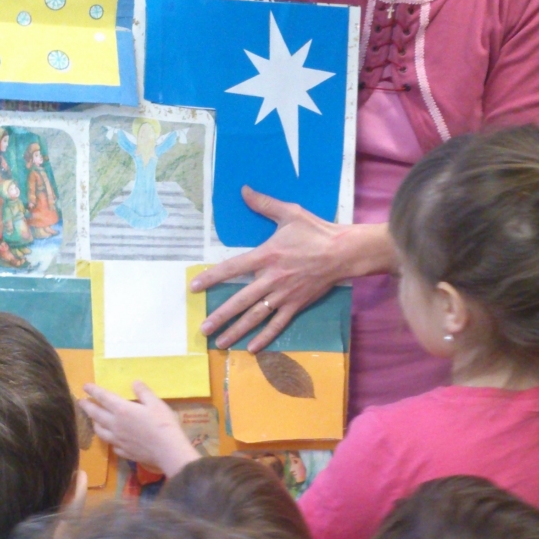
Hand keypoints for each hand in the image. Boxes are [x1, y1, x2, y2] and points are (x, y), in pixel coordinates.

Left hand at [79, 381, 198, 476]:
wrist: (167, 451)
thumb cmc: (163, 424)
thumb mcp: (156, 403)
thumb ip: (143, 392)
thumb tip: (134, 382)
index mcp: (122, 410)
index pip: (103, 397)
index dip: (93, 390)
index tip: (85, 386)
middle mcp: (115, 424)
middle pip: (96, 414)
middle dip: (87, 407)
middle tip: (81, 402)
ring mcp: (117, 440)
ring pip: (100, 431)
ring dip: (94, 423)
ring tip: (93, 420)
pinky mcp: (123, 451)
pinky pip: (111, 445)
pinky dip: (109, 439)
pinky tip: (111, 439)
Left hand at [192, 186, 350, 350]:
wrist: (344, 253)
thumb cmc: (316, 232)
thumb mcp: (290, 213)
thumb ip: (264, 204)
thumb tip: (243, 190)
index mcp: (267, 256)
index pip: (232, 268)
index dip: (212, 277)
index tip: (194, 287)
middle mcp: (271, 279)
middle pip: (240, 301)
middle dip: (220, 316)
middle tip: (202, 329)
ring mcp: (284, 295)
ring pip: (255, 316)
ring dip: (236, 331)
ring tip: (220, 342)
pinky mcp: (296, 305)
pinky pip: (278, 324)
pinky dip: (265, 337)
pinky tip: (252, 349)